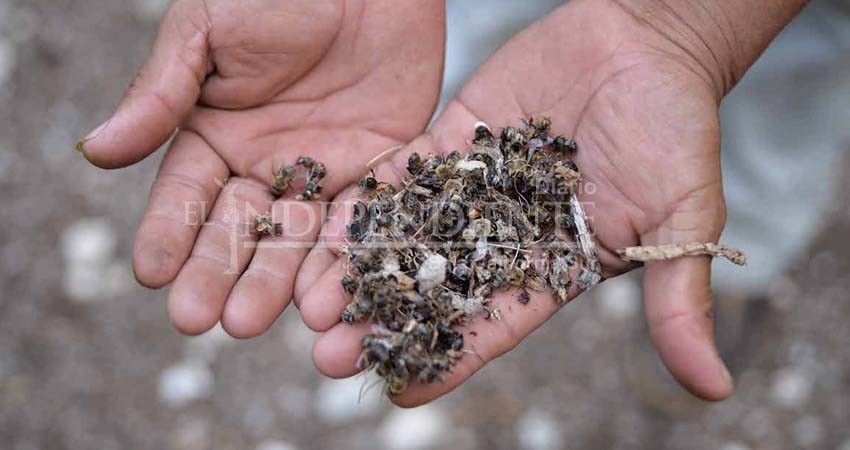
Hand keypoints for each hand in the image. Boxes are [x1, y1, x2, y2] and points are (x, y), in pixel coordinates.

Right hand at [79, 0, 444, 336]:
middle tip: (199, 318)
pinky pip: (358, 221)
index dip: (168, 232)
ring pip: (294, 238)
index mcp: (216, 135)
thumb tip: (96, 151)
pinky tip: (322, 296)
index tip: (150, 273)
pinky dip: (340, 257)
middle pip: (239, 230)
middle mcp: (266, 165)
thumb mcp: (207, 31)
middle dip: (217, 273)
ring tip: (249, 322)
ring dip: (272, 281)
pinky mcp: (376, 172)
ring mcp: (322, 173)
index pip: (186, 194)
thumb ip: (161, 93)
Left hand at [296, 0, 764, 405]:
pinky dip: (370, 201)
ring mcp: (473, 189)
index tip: (400, 390)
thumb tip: (715, 390)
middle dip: (386, 322)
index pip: (494, 325)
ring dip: (363, 270)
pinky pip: (405, 174)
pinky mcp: (454, 140)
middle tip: (330, 356)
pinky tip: (328, 228)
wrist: (647, 45)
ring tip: (312, 303)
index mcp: (553, 266)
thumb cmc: (676, 132)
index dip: (450, 359)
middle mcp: (503, 235)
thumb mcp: (683, 221)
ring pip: (409, 237)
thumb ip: (679, 302)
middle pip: (435, 289)